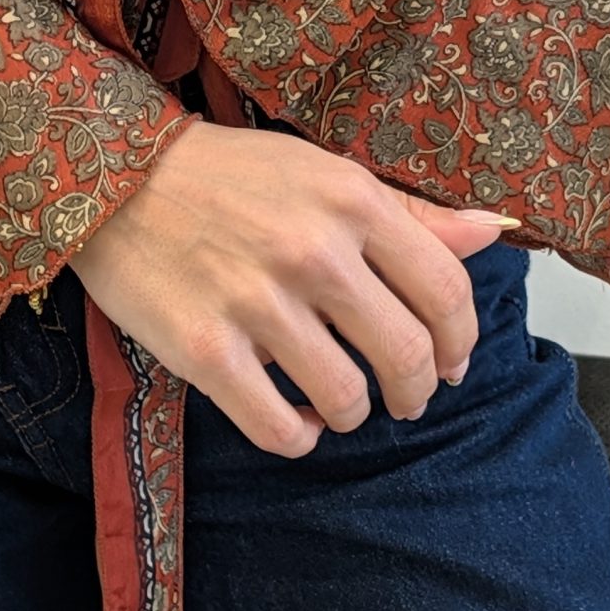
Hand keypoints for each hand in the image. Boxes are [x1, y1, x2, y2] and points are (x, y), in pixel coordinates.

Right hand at [69, 119, 509, 454]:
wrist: (116, 177)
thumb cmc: (226, 174)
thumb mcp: (323, 173)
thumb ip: (408, 211)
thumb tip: (493, 231)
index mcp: (350, 199)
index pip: (445, 291)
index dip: (460, 339)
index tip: (451, 361)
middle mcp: (313, 251)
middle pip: (407, 356)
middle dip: (416, 391)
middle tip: (403, 397)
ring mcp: (258, 304)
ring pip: (348, 400)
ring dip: (353, 413)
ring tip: (338, 402)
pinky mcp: (207, 351)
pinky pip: (280, 429)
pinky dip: (298, 437)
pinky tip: (293, 418)